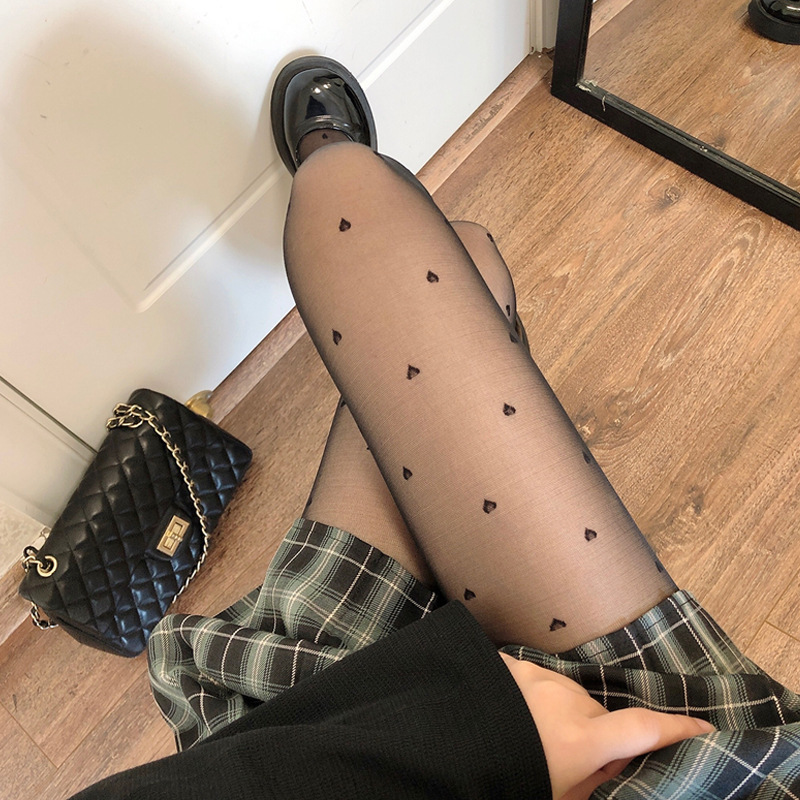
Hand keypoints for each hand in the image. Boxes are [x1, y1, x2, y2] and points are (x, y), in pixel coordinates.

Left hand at [500, 653, 714, 799]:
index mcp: (577, 741)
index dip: (678, 728)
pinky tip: (509, 718)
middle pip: (598, 715)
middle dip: (595, 736)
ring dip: (560, 715)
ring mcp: (530, 676)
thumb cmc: (499, 780)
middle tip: (570, 760)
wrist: (436, 752)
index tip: (704, 727)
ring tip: (529, 739)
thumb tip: (610, 769)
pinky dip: (531, 699)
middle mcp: (560, 701)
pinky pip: (533, 680)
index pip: (642, 729)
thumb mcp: (554, 796)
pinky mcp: (505, 665)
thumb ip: (590, 782)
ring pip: (565, 696)